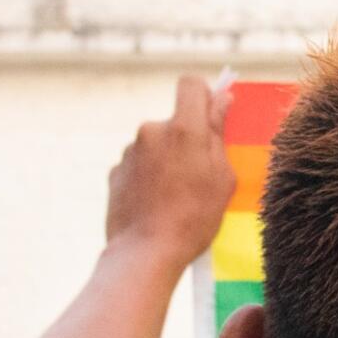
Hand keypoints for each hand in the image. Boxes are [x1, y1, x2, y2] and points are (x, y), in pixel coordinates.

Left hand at [105, 76, 235, 269]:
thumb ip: (219, 133)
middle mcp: (152, 131)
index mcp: (183, 129)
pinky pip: (139, 165)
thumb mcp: (222, 177)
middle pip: (175, 121)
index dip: (205, 95)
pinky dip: (149, 177)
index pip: (191, 84)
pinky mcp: (115, 171)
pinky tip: (156, 205)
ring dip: (167, 160)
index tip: (212, 115)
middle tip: (199, 176)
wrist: (145, 253)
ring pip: (156, 145)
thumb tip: (221, 99)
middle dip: (187, 140)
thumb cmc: (194, 218)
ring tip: (176, 197)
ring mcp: (130, 151)